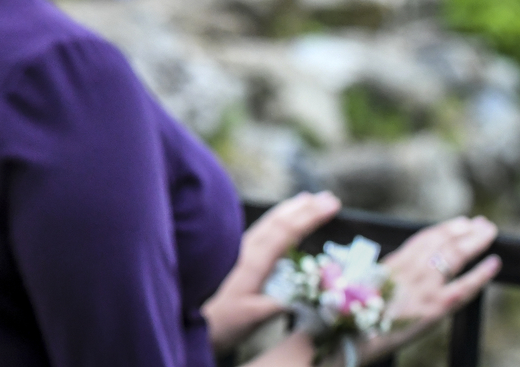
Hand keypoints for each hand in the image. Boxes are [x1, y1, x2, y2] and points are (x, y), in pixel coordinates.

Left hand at [205, 191, 342, 351]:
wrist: (187, 319)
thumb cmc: (220, 321)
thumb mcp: (249, 318)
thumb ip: (272, 307)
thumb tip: (297, 298)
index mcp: (252, 262)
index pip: (285, 232)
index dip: (309, 217)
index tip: (332, 204)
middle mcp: (245, 250)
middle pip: (277, 221)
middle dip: (304, 208)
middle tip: (328, 197)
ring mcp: (239, 251)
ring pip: (268, 223)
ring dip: (289, 210)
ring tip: (307, 199)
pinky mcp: (235, 257)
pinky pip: (261, 231)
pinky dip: (276, 221)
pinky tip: (279, 223)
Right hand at [355, 216, 499, 362]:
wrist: (356, 336)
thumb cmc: (355, 311)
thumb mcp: (365, 281)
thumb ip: (386, 271)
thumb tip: (398, 266)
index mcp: (394, 263)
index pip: (424, 239)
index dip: (444, 229)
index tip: (459, 222)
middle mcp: (411, 270)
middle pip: (443, 242)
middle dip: (464, 230)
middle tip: (480, 222)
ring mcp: (426, 288)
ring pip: (455, 256)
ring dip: (474, 241)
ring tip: (487, 231)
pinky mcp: (436, 307)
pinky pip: (465, 286)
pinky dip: (482, 273)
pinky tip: (494, 262)